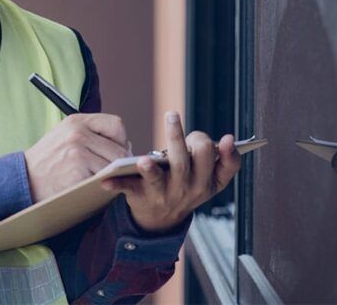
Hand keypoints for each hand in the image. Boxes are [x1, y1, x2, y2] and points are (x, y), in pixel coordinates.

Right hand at [24, 113, 129, 202]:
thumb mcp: (64, 136)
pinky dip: (103, 185)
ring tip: (103, 179)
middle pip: (118, 148)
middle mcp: (78, 133)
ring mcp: (78, 152)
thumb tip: (124, 144)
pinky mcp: (78, 171)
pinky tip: (95, 186)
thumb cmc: (46, 161)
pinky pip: (103, 179)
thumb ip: (91, 135)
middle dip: (120, 163)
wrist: (23, 179)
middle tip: (115, 172)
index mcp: (77, 121)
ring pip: (113, 165)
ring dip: (113, 175)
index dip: (121, 140)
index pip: (115, 124)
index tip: (118, 151)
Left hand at [101, 111, 240, 232]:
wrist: (162, 221)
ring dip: (150, 169)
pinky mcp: (141, 198)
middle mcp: (186, 189)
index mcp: (206, 182)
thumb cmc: (188, 188)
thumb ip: (227, 161)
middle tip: (171, 115)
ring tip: (144, 159)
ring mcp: (163, 194)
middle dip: (178, 139)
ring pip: (158, 179)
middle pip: (184, 164)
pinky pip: (128, 189)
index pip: (213, 159)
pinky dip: (117, 184)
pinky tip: (105, 179)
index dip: (213, 146)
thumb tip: (230, 139)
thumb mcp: (213, 180)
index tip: (215, 138)